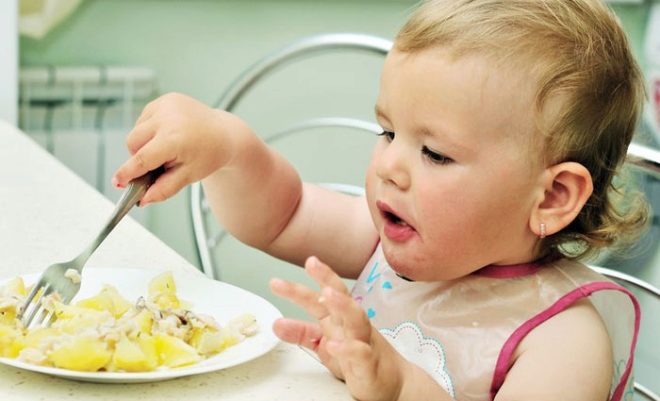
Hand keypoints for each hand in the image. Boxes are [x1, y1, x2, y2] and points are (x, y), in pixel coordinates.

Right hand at [112, 93, 246, 204]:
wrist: (224, 134)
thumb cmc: (209, 155)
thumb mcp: (188, 176)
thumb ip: (164, 189)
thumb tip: (143, 199)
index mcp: (175, 138)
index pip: (142, 158)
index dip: (127, 172)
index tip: (118, 182)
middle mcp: (169, 118)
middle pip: (133, 143)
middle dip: (139, 157)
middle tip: (158, 165)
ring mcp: (166, 105)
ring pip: (136, 131)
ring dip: (144, 143)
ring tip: (167, 148)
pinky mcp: (165, 99)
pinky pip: (144, 119)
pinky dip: (150, 130)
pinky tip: (167, 134)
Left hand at [270, 256, 406, 400]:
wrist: (393, 383)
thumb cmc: (359, 360)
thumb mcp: (324, 346)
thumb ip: (302, 334)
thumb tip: (277, 324)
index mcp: (339, 319)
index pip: (323, 295)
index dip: (304, 285)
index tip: (279, 280)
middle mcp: (351, 325)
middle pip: (341, 297)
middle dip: (327, 278)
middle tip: (312, 263)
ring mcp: (363, 342)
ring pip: (356, 318)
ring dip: (342, 305)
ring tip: (326, 295)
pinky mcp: (369, 365)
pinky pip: (360, 354)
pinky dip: (348, 348)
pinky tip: (334, 344)